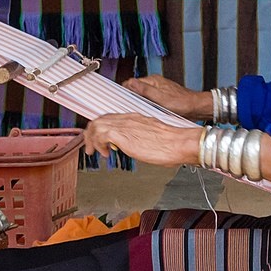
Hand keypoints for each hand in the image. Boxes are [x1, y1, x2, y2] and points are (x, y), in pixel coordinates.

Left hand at [83, 113, 203, 168]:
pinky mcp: (122, 134)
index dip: (102, 128)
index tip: (99, 139)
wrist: (179, 143)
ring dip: (92, 139)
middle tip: (91, 146)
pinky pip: (100, 134)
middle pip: (100, 119)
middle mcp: (128, 118)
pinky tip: (105, 153)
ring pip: (97, 124)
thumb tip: (134, 146)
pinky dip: (98, 144)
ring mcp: (124, 124)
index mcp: (135, 118)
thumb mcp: (152, 138)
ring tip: (94, 151)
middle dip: (91, 133)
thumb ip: (140, 138)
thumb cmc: (172, 144)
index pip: (111, 118)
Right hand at [123, 74, 211, 120]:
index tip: (122, 101)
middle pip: (135, 89)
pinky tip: (149, 112)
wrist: (196, 108)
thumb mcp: (160, 98)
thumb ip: (144, 90)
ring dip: (139, 102)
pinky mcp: (162, 97)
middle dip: (131, 97)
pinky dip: (147, 105)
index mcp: (152, 80)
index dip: (125, 92)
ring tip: (139, 111)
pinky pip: (149, 100)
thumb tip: (130, 82)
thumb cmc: (182, 103)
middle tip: (130, 108)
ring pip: (142, 95)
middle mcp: (155, 83)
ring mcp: (158, 90)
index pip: (131, 82)